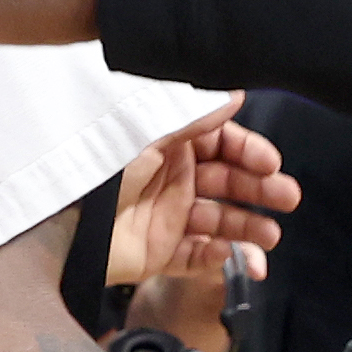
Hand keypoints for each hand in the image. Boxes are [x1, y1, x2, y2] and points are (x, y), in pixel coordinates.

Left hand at [107, 106, 296, 283]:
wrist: (64, 227)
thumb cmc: (100, 175)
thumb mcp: (148, 137)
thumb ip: (193, 117)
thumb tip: (234, 93)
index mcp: (170, 147)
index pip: (222, 145)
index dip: (249, 153)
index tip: (270, 162)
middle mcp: (172, 180)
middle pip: (228, 183)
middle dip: (260, 190)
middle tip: (287, 197)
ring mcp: (167, 217)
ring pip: (219, 222)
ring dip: (247, 227)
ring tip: (270, 235)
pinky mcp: (159, 253)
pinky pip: (196, 257)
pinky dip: (216, 258)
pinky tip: (231, 256)